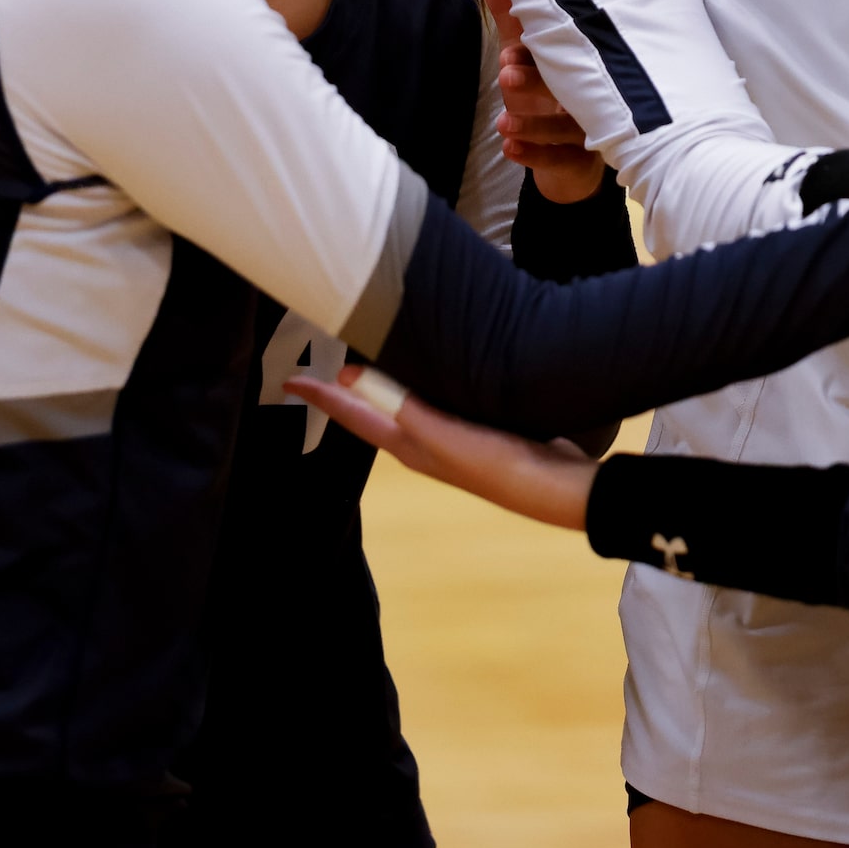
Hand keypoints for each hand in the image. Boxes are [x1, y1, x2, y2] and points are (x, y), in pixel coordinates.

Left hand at [289, 363, 596, 530]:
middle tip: (323, 359)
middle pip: (375, 410)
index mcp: (411, 446)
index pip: (355, 417)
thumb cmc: (501, 467)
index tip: (289, 379)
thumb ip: (404, 408)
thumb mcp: (447, 438)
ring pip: (407, 402)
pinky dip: (425, 381)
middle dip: (349, 388)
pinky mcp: (484, 425)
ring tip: (370, 358)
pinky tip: (437, 368)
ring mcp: (455, 435)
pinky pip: (440, 397)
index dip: (322, 397)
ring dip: (386, 382)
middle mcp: (426, 442)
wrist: (559, 489)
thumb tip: (351, 376)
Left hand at [479, 0, 606, 204]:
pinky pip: (563, 160)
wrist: (572, 156)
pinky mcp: (582, 162)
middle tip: (506, 75)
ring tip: (504, 123)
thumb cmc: (547, 92)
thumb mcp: (523, 51)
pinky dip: (536, 155)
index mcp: (576, 63)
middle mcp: (587, 94)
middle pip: (568, 88)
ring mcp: (588, 130)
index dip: (534, 52)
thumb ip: (508, 12)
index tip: (508, 53)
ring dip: (535, 125)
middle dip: (535, 82)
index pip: (563, 54)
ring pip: (569, 128)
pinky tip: (510, 148)